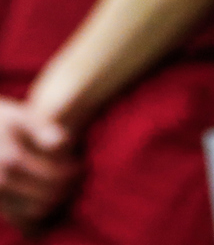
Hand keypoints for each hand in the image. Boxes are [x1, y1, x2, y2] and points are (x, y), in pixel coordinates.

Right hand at [0, 98, 80, 232]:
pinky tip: (49, 199)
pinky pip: (20, 220)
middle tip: (79, 177)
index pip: (52, 176)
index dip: (72, 173)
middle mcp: (1, 182)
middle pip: (46, 197)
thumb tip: (65, 142)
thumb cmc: (1, 119)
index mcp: (11, 159)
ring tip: (67, 187)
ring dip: (56, 204)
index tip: (81, 166)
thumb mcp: (19, 116)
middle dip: (67, 189)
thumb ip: (43, 129)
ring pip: (35, 212)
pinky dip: (39, 215)